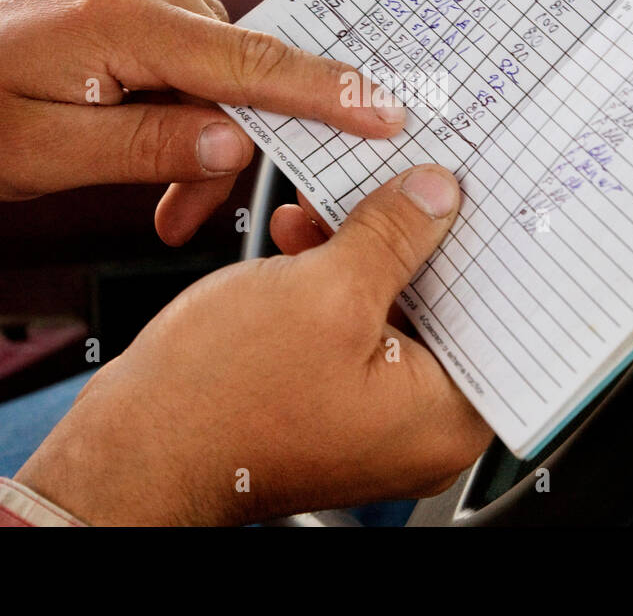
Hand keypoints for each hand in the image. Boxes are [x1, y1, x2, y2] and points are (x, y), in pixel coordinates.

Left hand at [0, 0, 404, 243]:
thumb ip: (146, 148)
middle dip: (222, 147)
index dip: (324, 95)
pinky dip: (176, 92)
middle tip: (180, 219)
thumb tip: (234, 146)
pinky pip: (186, 41)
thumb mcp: (41, 155)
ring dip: (195, 125)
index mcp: (119, 18)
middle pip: (233, 73)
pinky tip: (135, 125)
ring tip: (144, 180)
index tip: (386, 114)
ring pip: (214, 63)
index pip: (248, 63)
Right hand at [14, 164, 492, 524]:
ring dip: (368, 253)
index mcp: (442, 418)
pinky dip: (335, 282)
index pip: (503, 320)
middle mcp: (416, 427)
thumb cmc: (218, 400)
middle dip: (422, 241)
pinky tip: (304, 240)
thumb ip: (394, 235)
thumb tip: (435, 196)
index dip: (492, 248)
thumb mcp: (324, 290)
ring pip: (397, 311)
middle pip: (450, 310)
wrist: (129, 450)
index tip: (485, 195)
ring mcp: (369, 417)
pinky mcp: (327, 402)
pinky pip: (354, 328)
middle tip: (412, 183)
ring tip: (335, 211)